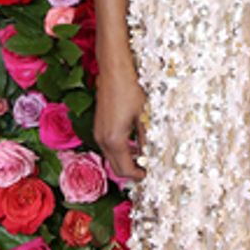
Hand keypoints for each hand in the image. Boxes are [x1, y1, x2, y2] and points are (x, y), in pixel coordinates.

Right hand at [95, 68, 149, 182]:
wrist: (114, 73)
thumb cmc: (130, 92)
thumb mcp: (143, 118)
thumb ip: (146, 140)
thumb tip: (151, 155)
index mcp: (114, 140)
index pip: (125, 169)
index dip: (138, 175)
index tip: (148, 174)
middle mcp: (103, 140)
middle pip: (116, 167)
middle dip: (131, 171)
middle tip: (146, 170)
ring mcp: (98, 133)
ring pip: (111, 158)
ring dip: (125, 161)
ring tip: (141, 158)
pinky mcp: (98, 127)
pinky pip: (108, 147)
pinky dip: (120, 151)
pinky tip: (132, 145)